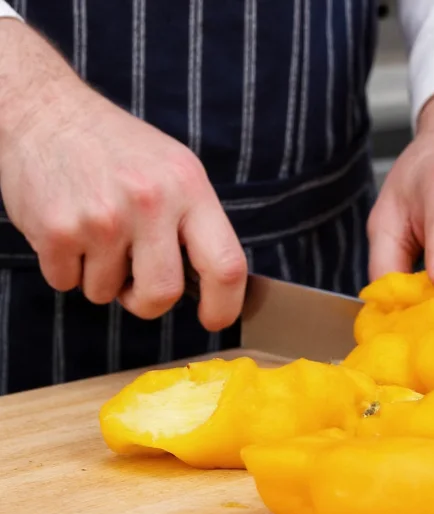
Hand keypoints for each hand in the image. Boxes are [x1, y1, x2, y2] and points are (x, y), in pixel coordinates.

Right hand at [0, 20, 246, 330]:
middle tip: (135, 283)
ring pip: (106, 293)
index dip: (225, 304)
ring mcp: (102, 218)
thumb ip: (195, 222)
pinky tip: (69, 228)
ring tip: (96, 233)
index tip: (215, 319)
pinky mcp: (56, 230)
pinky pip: (67, 282)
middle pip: (162, 294)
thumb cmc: (118, 148)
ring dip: (100, 277)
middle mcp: (150, 202)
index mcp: (189, 188)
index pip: (225, 264)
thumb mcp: (176, 170)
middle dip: (147, 302)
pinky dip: (66, 268)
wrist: (46, 111)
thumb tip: (212, 283)